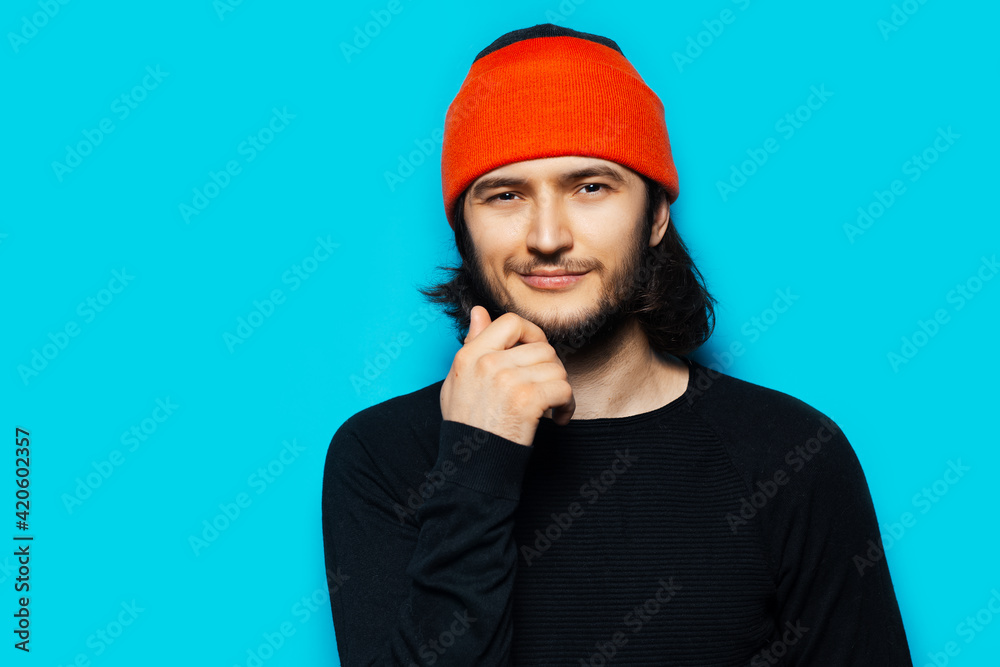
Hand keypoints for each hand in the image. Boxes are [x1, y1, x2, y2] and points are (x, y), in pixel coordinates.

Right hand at [440, 306, 575, 445]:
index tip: (534, 353)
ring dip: (560, 389)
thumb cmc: (467, 424)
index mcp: (470, 355)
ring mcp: (508, 380)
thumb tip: (480, 312)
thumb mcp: (458, 380)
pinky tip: (557, 418)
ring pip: (556, 368)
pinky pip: (564, 389)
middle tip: (545, 389)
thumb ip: (470, 344)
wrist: (473, 464)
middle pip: (542, 347)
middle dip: (550, 369)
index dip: (531, 334)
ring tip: (550, 407)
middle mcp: (488, 363)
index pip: (511, 322)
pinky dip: (567, 406)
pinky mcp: (527, 400)